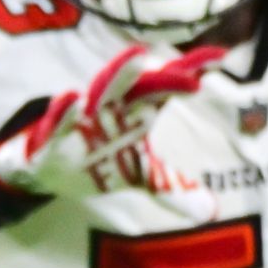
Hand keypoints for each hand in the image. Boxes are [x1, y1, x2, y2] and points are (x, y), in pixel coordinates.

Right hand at [0, 44, 224, 197]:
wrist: (47, 169)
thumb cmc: (98, 160)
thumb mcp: (139, 177)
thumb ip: (171, 189)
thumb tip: (209, 211)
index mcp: (135, 111)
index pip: (166, 87)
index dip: (190, 70)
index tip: (220, 57)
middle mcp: (112, 108)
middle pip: (140, 86)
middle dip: (163, 78)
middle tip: (190, 73)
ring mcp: (83, 118)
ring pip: (101, 93)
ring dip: (118, 76)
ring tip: (136, 59)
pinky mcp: (54, 134)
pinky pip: (59, 120)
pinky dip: (64, 110)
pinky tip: (71, 98)